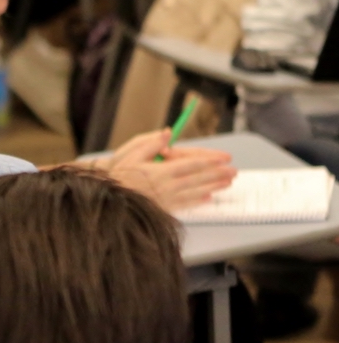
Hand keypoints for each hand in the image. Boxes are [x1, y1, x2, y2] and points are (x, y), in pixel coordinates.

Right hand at [103, 130, 236, 211]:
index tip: (224, 159)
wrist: (107, 200)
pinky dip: (198, 201)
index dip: (210, 161)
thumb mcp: (131, 154)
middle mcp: (167, 186)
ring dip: (213, 187)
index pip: (192, 164)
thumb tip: (168, 134)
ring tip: (227, 184)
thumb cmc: (118, 175)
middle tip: (234, 171)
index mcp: (161, 171)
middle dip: (218, 174)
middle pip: (198, 178)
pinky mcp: (162, 209)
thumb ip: (151, 144)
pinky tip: (208, 198)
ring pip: (195, 192)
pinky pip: (184, 205)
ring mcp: (166, 199)